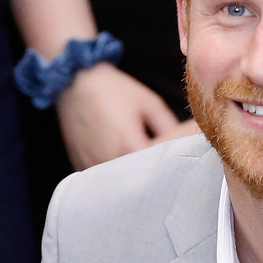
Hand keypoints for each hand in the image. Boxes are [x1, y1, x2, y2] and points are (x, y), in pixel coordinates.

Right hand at [56, 63, 198, 169]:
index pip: (162, 167)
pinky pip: (104, 179)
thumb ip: (171, 128)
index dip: (176, 163)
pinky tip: (122, 162)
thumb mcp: (149, 103)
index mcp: (129, 145)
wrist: (74, 80)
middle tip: (169, 167)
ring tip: (145, 166)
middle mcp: (109, 161)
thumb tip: (188, 146)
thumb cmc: (113, 89)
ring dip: (135, 177)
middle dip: (156, 173)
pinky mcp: (81, 166)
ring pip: (122, 182)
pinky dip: (115, 175)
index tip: (186, 161)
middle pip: (142, 179)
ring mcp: (92, 166)